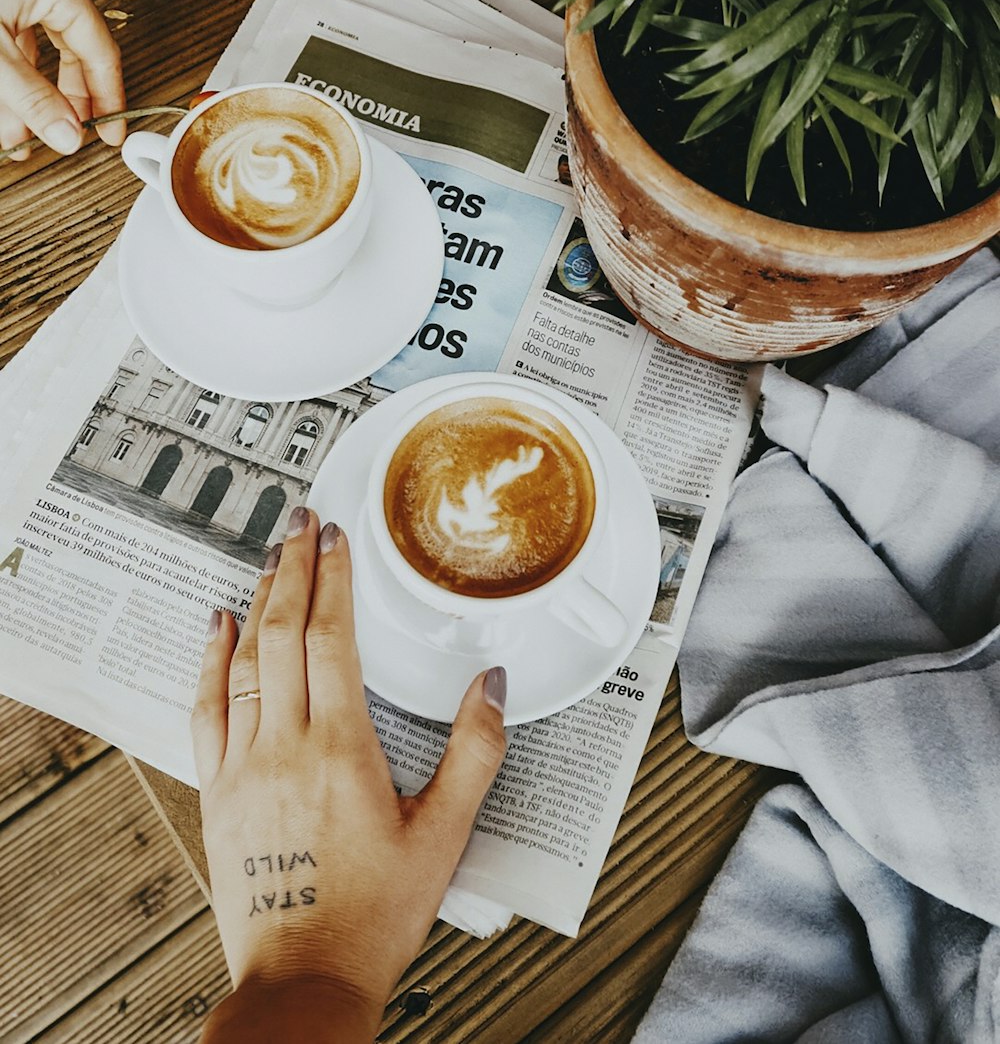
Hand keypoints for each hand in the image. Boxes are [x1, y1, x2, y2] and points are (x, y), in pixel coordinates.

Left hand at [0, 0, 125, 159]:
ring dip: (28, 93)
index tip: (109, 134)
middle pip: (72, 51)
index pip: (100, 54)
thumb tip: (65, 133)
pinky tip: (0, 103)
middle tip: (63, 135)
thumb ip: (30, 98)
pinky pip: (12, 35)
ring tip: (17, 132)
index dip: (106, 100)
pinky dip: (9, 71)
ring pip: (37, 48)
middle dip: (60, 102)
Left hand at [193, 508, 506, 1042]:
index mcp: (342, 750)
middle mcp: (285, 747)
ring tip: (271, 556)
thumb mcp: (445, 835)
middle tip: (302, 520)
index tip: (340, 537)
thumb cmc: (374, 916)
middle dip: (293, 566)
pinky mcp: (217, 791)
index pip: (333, 638)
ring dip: (258, 600)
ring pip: (244, 660)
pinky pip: (205, 708)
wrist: (303, 981)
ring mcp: (243, 767)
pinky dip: (209, 659)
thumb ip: (475, 753)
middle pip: (284, 632)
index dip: (335, 578)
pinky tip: (216, 624)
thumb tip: (492, 684)